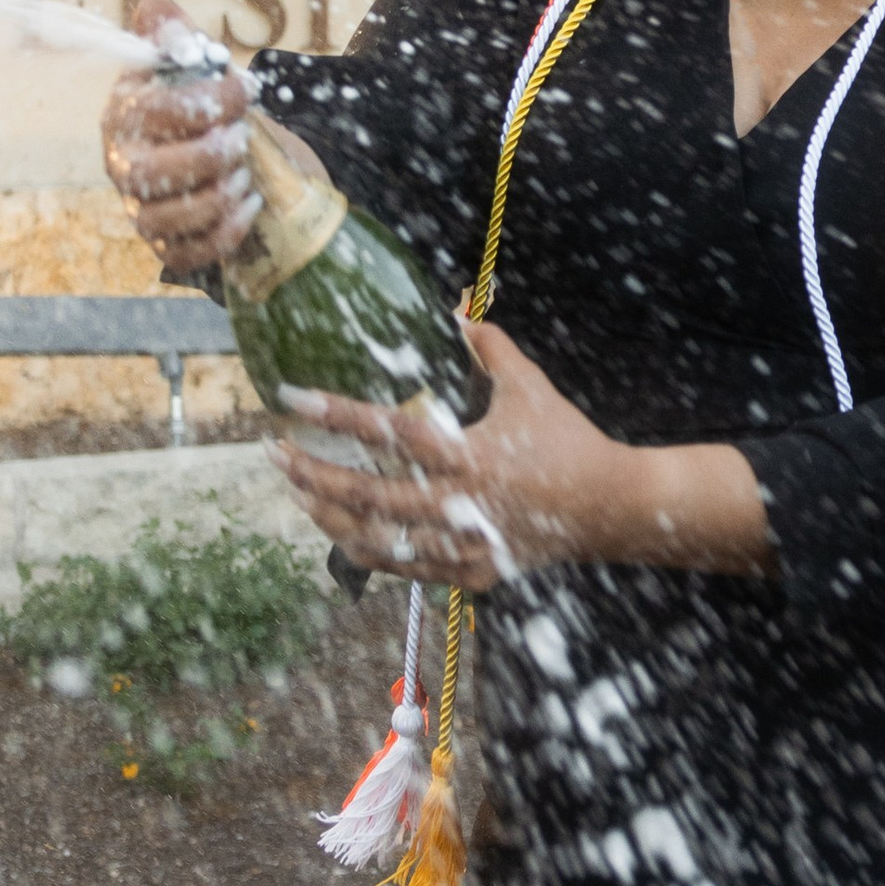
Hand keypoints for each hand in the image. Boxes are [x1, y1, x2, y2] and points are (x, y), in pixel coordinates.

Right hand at [99, 0, 339, 275]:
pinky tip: (250, 204)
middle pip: (155, 171)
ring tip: (245, 172)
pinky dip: (226, 232)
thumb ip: (169, 30)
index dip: (211, 100)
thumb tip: (162, 18)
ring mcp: (139, 209)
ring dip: (220, 193)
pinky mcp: (164, 244)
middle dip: (213, 153)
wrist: (205, 149)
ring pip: (170, 216)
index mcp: (123, 114)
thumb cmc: (190, 100)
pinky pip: (188, 252)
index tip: (245, 89)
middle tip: (242, 137)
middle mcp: (122, 165)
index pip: (159, 111)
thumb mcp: (180, 59)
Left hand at [273, 324, 770, 587]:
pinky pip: (405, 570)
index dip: (337, 414)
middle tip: (274, 453)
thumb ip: (492, 349)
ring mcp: (464, 546)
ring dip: (330, 516)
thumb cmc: (568, 441)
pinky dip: (367, 553)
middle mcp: (462, 504)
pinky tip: (338, 533)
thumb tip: (460, 311)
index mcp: (472, 453)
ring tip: (298, 493)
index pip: (390, 431)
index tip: (292, 397)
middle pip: (369, 494)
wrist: (610, 510)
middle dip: (314, 474)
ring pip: (378, 540)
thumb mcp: (531, 389)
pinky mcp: (471, 574)